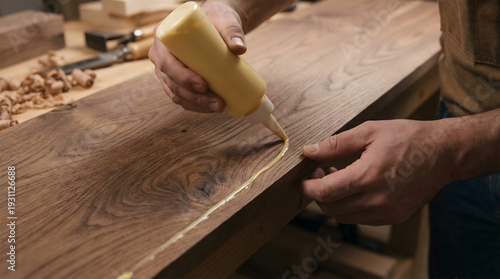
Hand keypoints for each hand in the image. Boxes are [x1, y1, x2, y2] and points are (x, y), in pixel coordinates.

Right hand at [149, 1, 246, 112]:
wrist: (217, 24)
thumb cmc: (217, 19)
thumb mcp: (225, 21)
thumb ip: (233, 31)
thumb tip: (240, 48)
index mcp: (163, 36)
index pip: (167, 62)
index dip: (183, 77)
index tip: (204, 85)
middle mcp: (159, 54)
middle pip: (172, 82)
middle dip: (194, 97)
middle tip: (218, 103)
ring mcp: (166, 69)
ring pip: (176, 93)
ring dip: (196, 105)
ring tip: (219, 107)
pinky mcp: (175, 79)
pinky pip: (181, 97)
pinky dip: (194, 106)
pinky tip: (209, 110)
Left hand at [301, 120, 457, 224]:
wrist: (444, 153)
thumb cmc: (407, 137)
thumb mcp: (369, 131)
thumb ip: (335, 144)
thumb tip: (308, 151)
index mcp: (368, 175)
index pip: (324, 192)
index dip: (307, 187)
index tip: (302, 179)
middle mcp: (377, 199)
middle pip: (330, 207)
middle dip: (318, 192)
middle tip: (321, 171)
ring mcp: (387, 211)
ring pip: (344, 216)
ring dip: (334, 200)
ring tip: (339, 177)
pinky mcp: (395, 217)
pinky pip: (361, 219)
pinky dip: (351, 206)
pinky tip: (355, 187)